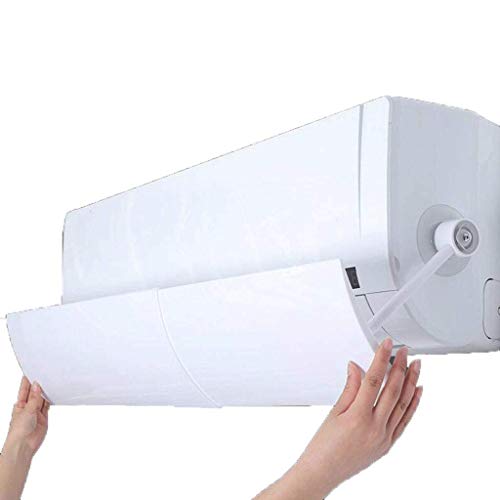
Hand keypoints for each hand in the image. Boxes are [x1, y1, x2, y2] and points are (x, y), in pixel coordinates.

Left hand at [1, 378, 49, 499]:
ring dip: (46, 392)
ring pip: (42, 399)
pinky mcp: (43, 418)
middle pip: (35, 393)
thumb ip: (34, 398)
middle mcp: (28, 407)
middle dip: (39, 384)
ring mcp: (36, 412)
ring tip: (52, 381)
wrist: (23, 446)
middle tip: (45, 373)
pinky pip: (48, 406)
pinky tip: (54, 393)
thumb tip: (37, 385)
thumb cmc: (18, 431)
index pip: (24, 389)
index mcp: (19, 404)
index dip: (28, 380)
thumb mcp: (26, 411)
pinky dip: (51, 400)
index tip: (32, 370)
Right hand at [256, 339, 422, 498]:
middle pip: (392, 390)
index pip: (374, 380)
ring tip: (416, 366)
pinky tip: (417, 392)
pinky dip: (413, 405)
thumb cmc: (323, 446)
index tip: (387, 345)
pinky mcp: (388, 445)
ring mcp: (384, 437)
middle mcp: (374, 427)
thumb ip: (349, 388)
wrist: (323, 472)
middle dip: (400, 367)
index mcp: (357, 416)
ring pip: (403, 405)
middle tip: (405, 352)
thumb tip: (357, 368)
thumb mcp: (333, 412)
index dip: (382, 359)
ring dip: (411, 383)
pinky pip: (405, 422)